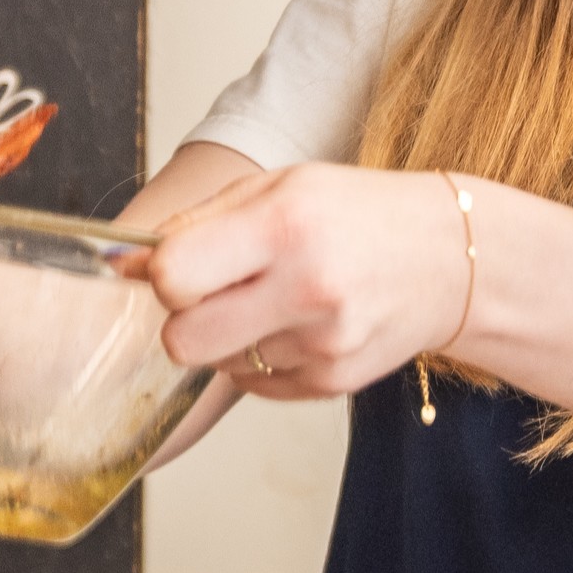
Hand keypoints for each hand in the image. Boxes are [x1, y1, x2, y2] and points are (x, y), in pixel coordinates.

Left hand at [140, 163, 488, 397]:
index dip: (165, 277)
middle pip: (183, 341)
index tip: (183, 266)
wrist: (451, 258)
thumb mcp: (280, 188)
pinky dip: (265, 358)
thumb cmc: (358, 214)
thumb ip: (196, 224)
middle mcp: (306, 289)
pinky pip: (256, 384)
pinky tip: (301, 323)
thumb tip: (120, 264)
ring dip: (232, 335)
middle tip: (218, 292)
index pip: (172, 279)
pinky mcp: (333, 382)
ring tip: (279, 298)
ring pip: (218, 363)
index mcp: (285, 226)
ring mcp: (323, 344)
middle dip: (185, 320)